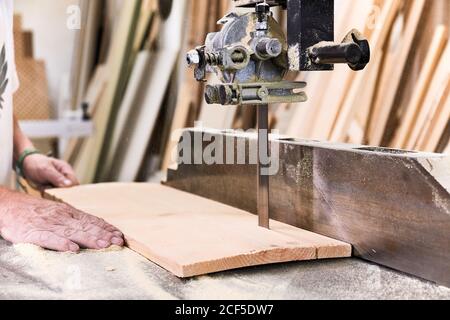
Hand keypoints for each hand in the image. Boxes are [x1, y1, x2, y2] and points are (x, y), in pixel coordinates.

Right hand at [0, 190, 123, 251]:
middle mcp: (62, 217)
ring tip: (103, 245)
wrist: (9, 206)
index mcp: (69, 212)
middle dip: (104, 234)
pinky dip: (61, 243)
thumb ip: (75, 219)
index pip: (92, 220)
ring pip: (73, 232)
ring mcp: (49, 225)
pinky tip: (72, 249)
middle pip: (86, 227)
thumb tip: (97, 226)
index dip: (106, 228)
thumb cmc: (36, 211)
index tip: (120, 236)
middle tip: (117, 242)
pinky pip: (49, 239)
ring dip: (89, 239)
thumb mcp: (59, 212)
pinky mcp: (34, 233)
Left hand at [23, 154, 78, 189]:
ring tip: (44, 186)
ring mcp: (59, 183)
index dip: (70, 189)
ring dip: (53, 194)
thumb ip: (57, 177)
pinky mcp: (53, 188)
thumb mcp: (45, 170)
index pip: (74, 182)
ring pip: (61, 193)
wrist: (25, 164)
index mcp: (66, 169)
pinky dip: (49, 194)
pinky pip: (54, 195)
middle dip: (60, 192)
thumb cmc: (36, 163)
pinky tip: (42, 188)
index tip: (60, 192)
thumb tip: (69, 185)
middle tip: (48, 188)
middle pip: (69, 189)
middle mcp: (65, 177)